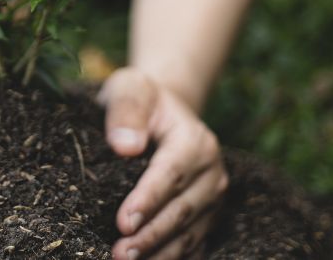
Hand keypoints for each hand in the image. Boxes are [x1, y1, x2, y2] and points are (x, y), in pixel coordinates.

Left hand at [99, 67, 227, 259]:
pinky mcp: (207, 213)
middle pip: (182, 209)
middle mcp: (211, 170)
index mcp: (195, 139)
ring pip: (190, 231)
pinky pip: (194, 242)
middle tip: (120, 254)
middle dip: (151, 235)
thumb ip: (126, 111)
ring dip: (161, 252)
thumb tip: (125, 147)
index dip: (148, 200)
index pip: (171, 174)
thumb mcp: (130, 89)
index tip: (123, 222)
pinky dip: (173, 256)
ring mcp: (212, 195)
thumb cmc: (141, 99)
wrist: (162, 110)